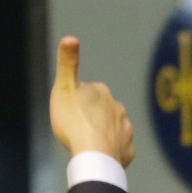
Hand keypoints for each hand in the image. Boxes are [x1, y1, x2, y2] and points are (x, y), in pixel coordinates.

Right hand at [50, 36, 134, 166]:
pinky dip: (111, 152)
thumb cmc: (74, 121)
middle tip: (75, 130)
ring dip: (101, 135)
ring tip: (86, 144)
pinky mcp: (127, 150)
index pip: (86, 94)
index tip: (67, 112)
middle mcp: (118, 108)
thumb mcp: (64, 88)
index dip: (75, 103)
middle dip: (89, 118)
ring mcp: (125, 129)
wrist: (94, 154)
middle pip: (99, 112)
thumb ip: (67, 63)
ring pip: (111, 130)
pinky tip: (101, 156)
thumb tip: (70, 37)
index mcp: (102, 92)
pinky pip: (118, 149)